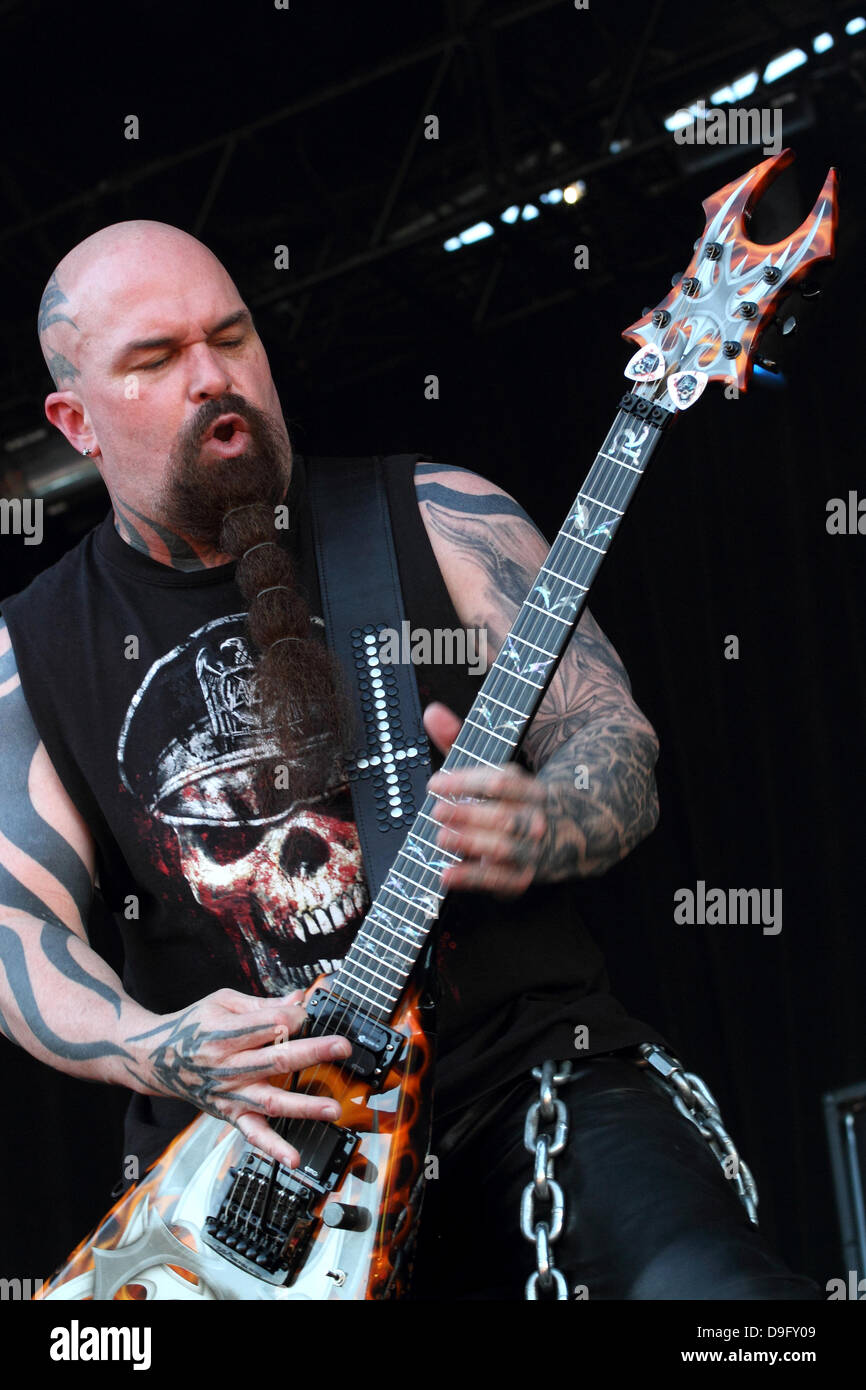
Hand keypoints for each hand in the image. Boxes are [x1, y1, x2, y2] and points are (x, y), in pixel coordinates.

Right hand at [126, 987, 351, 1168]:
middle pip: (275, 1060)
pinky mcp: (229, 1114)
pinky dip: (273, 1148)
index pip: (270, 1023)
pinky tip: (293, 1158)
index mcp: (225, 1032)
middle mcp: (227, 1066)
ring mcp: (229, 1094)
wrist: (155, 1058)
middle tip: (342, 1047)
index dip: (296, 1016)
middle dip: (313, 1052)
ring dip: (304, 1106)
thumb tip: (300, 997)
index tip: (310, 1011)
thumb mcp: (222, 1002)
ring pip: (270, 1102)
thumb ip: (263, 1004)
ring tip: (333, 1109)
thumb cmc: (193, 1025)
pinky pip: (252, 1134)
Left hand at [423, 701, 549, 898]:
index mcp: (530, 788)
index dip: (466, 782)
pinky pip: (500, 881)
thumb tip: (432, 712)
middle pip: (504, 816)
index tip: (435, 784)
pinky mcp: (523, 878)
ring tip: (441, 836)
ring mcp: (532, 851)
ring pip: (504, 848)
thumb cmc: (513, 799)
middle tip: (438, 811)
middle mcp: (536, 819)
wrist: (570, 835)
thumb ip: (458, 741)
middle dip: (469, 814)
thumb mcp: (490, 768)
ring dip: (471, 843)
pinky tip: (446, 874)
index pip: (502, 782)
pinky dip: (472, 878)